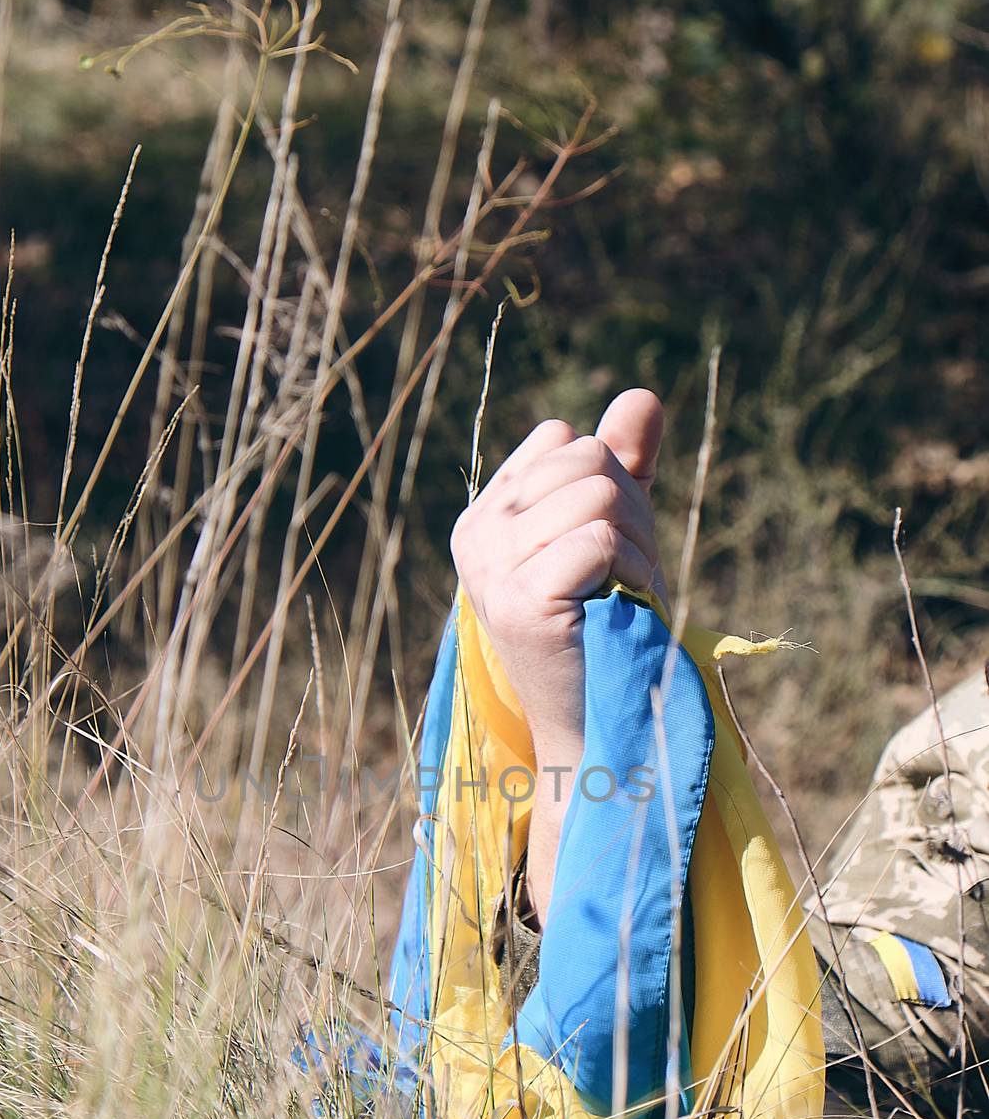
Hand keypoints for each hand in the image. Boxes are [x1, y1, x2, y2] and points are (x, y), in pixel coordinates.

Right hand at [450, 389, 665, 920]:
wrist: (596, 723)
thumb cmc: (604, 630)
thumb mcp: (614, 533)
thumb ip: (623, 465)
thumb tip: (641, 394)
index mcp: (486, 514)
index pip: (563, 439)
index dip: (609, 480)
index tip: (608, 547)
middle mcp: (476, 536)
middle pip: (585, 459)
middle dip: (632, 510)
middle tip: (624, 575)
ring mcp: (491, 570)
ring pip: (599, 494)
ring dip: (639, 547)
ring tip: (621, 595)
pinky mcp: (521, 602)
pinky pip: (602, 539)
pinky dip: (634, 573)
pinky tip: (621, 609)